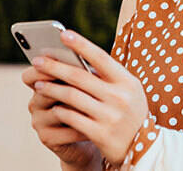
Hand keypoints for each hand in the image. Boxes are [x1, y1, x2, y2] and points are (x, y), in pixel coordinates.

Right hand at [22, 61, 99, 167]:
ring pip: (57, 111)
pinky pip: (65, 131)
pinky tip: (98, 124)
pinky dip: (82, 127)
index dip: (41, 69)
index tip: (59, 61)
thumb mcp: (87, 86)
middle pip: (43, 91)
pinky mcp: (47, 138)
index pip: (30, 75)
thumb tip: (88, 64)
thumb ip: (83, 74)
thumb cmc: (91, 103)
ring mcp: (39, 121)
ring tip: (98, 106)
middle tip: (87, 84)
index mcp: (41, 84)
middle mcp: (35, 102)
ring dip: (78, 108)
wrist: (92, 133)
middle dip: (65, 86)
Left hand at [30, 30, 149, 166]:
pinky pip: (72, 118)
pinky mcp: (100, 134)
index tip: (63, 34)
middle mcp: (120, 97)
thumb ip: (108, 76)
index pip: (101, 57)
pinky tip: (52, 106)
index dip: (81, 44)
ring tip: (38, 84)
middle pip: (80, 76)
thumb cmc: (130, 112)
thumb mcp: (129, 91)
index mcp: (128, 82)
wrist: (145, 147)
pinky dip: (60, 110)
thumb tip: (76, 59)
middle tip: (37, 60)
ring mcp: (110, 116)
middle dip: (55, 66)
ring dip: (51, 88)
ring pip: (72, 97)